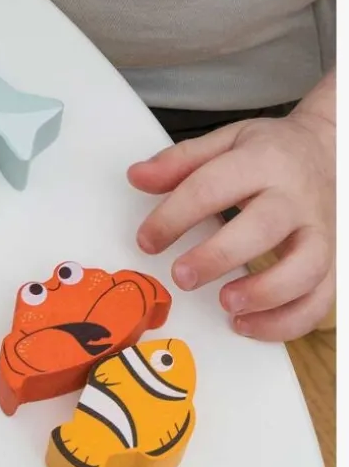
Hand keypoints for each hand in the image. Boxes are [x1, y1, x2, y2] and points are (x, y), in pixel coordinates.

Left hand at [127, 75, 335, 340]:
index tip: (147, 241)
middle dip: (218, 256)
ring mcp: (321, 231)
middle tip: (181, 277)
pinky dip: (287, 322)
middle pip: (264, 227)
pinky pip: (319, 299)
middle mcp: (295, 198)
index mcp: (262, 162)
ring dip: (264, 293)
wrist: (333, 151)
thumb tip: (137, 177)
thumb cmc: (272, 152)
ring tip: (225, 304)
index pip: (213, 187)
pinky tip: (248, 325)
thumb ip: (181, 161)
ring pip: (305, 267)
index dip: (174, 216)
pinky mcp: (333, 261)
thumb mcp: (226, 141)